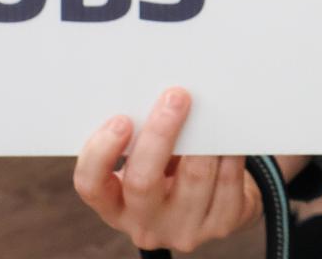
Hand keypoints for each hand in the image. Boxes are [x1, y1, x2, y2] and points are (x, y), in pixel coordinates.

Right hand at [72, 88, 260, 252]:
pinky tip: (229, 130)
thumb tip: (161, 92)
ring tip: (208, 106)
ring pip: (195, 178)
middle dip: (159, 134)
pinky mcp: (221, 225)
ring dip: (203, 137)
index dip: (101, 153)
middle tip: (175, 96)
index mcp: (115, 205)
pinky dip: (229, 151)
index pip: (91, 185)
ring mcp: (183, 230)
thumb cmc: (171, 172)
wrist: (216, 210)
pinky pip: (228, 181)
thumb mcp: (147, 163)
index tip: (121, 119)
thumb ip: (143, 138)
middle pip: (142, 182)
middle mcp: (145, 224)